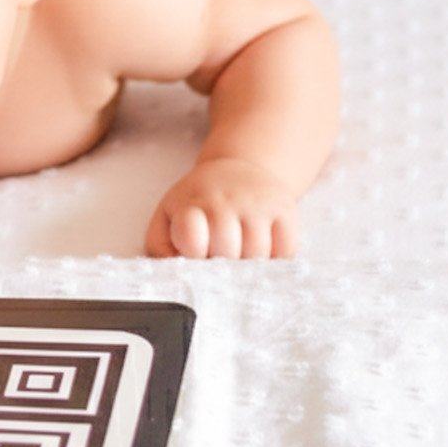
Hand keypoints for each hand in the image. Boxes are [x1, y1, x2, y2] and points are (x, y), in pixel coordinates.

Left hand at [145, 157, 299, 257]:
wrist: (238, 172)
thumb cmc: (199, 204)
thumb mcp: (169, 216)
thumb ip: (160, 247)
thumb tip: (172, 275)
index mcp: (192, 202)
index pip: (192, 238)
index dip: (193, 254)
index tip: (196, 254)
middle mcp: (226, 199)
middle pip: (227, 251)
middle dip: (221, 265)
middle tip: (219, 259)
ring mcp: (258, 203)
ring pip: (258, 255)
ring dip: (249, 267)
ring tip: (239, 255)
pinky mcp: (285, 208)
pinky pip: (286, 250)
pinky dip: (277, 259)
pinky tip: (263, 252)